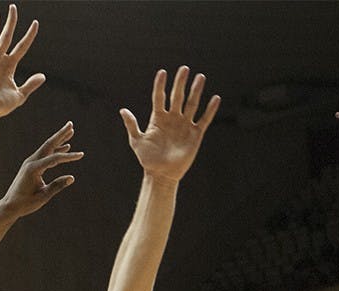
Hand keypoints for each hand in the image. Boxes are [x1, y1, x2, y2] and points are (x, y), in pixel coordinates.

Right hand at [0, 5, 44, 118]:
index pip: (22, 46)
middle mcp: (0, 60)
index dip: (29, 35)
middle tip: (13, 7)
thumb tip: (43, 76)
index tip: (36, 23)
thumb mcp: (20, 95)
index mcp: (10, 66)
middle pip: (7, 36)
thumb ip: (30, 84)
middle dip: (10, 22)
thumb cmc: (2, 107)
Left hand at [0, 121, 82, 217]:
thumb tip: (72, 178)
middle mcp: (31, 162)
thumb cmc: (25, 203)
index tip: (81, 155)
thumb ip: (56, 186)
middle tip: (71, 124)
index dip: (68, 156)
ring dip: (59, 139)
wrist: (10, 205)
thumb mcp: (43, 197)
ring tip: (70, 130)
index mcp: (33, 169)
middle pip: (48, 145)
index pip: (54, 159)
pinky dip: (55, 150)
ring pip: (47, 148)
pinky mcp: (31, 166)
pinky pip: (45, 155)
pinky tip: (65, 146)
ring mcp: (30, 163)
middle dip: (60, 134)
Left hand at [120, 66, 220, 181]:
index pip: (159, 98)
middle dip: (180, 83)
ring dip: (196, 91)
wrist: (161, 174)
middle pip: (177, 97)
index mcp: (158, 119)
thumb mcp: (137, 141)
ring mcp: (184, 125)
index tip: (162, 72)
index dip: (160, 85)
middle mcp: (172, 119)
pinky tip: (215, 98)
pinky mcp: (195, 134)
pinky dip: (210, 110)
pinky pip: (204, 119)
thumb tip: (122, 110)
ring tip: (200, 77)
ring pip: (192, 104)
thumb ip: (132, 125)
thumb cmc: (147, 159)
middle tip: (184, 68)